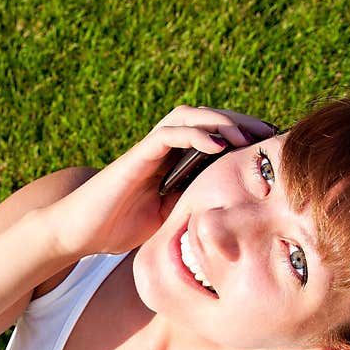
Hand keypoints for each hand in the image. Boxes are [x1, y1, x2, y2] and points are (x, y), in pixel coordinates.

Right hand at [45, 105, 274, 256]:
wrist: (80, 233)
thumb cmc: (118, 227)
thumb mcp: (168, 219)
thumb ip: (192, 206)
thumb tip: (228, 212)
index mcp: (171, 162)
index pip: (211, 135)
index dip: (241, 135)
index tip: (268, 147)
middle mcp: (161, 149)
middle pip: (205, 118)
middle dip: (239, 121)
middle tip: (269, 133)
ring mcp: (147, 150)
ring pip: (187, 116)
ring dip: (221, 121)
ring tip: (247, 135)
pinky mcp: (135, 156)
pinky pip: (168, 134)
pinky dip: (195, 135)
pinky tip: (218, 145)